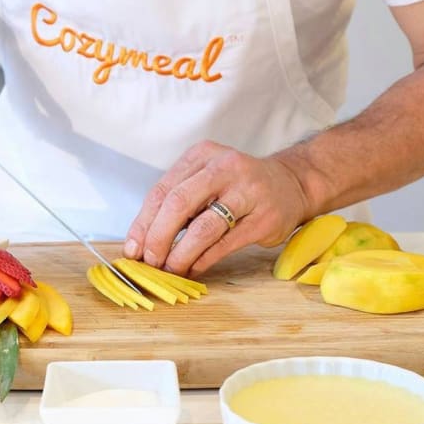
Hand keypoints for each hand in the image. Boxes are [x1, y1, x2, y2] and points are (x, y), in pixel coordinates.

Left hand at [124, 141, 310, 276]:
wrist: (291, 184)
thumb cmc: (237, 186)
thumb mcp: (206, 179)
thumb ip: (177, 203)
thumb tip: (142, 241)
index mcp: (202, 155)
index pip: (163, 190)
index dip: (143, 222)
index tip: (133, 248)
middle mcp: (225, 168)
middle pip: (179, 204)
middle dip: (158, 237)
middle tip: (150, 261)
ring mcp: (248, 192)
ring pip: (204, 228)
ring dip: (181, 254)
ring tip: (170, 268)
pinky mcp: (264, 219)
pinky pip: (226, 243)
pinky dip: (204, 259)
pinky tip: (194, 268)